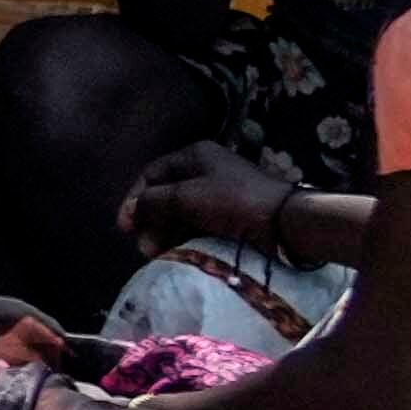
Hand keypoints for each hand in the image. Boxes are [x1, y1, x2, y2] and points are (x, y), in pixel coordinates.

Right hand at [116, 144, 292, 257]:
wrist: (284, 222)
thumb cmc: (232, 202)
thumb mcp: (186, 198)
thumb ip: (152, 202)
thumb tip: (132, 210)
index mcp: (194, 155)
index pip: (151, 174)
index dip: (134, 200)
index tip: (126, 227)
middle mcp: (205, 169)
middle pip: (165, 194)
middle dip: (150, 221)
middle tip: (144, 247)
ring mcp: (219, 191)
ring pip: (181, 211)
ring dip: (166, 232)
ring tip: (158, 254)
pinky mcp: (231, 212)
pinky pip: (198, 222)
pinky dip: (185, 235)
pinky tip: (178, 251)